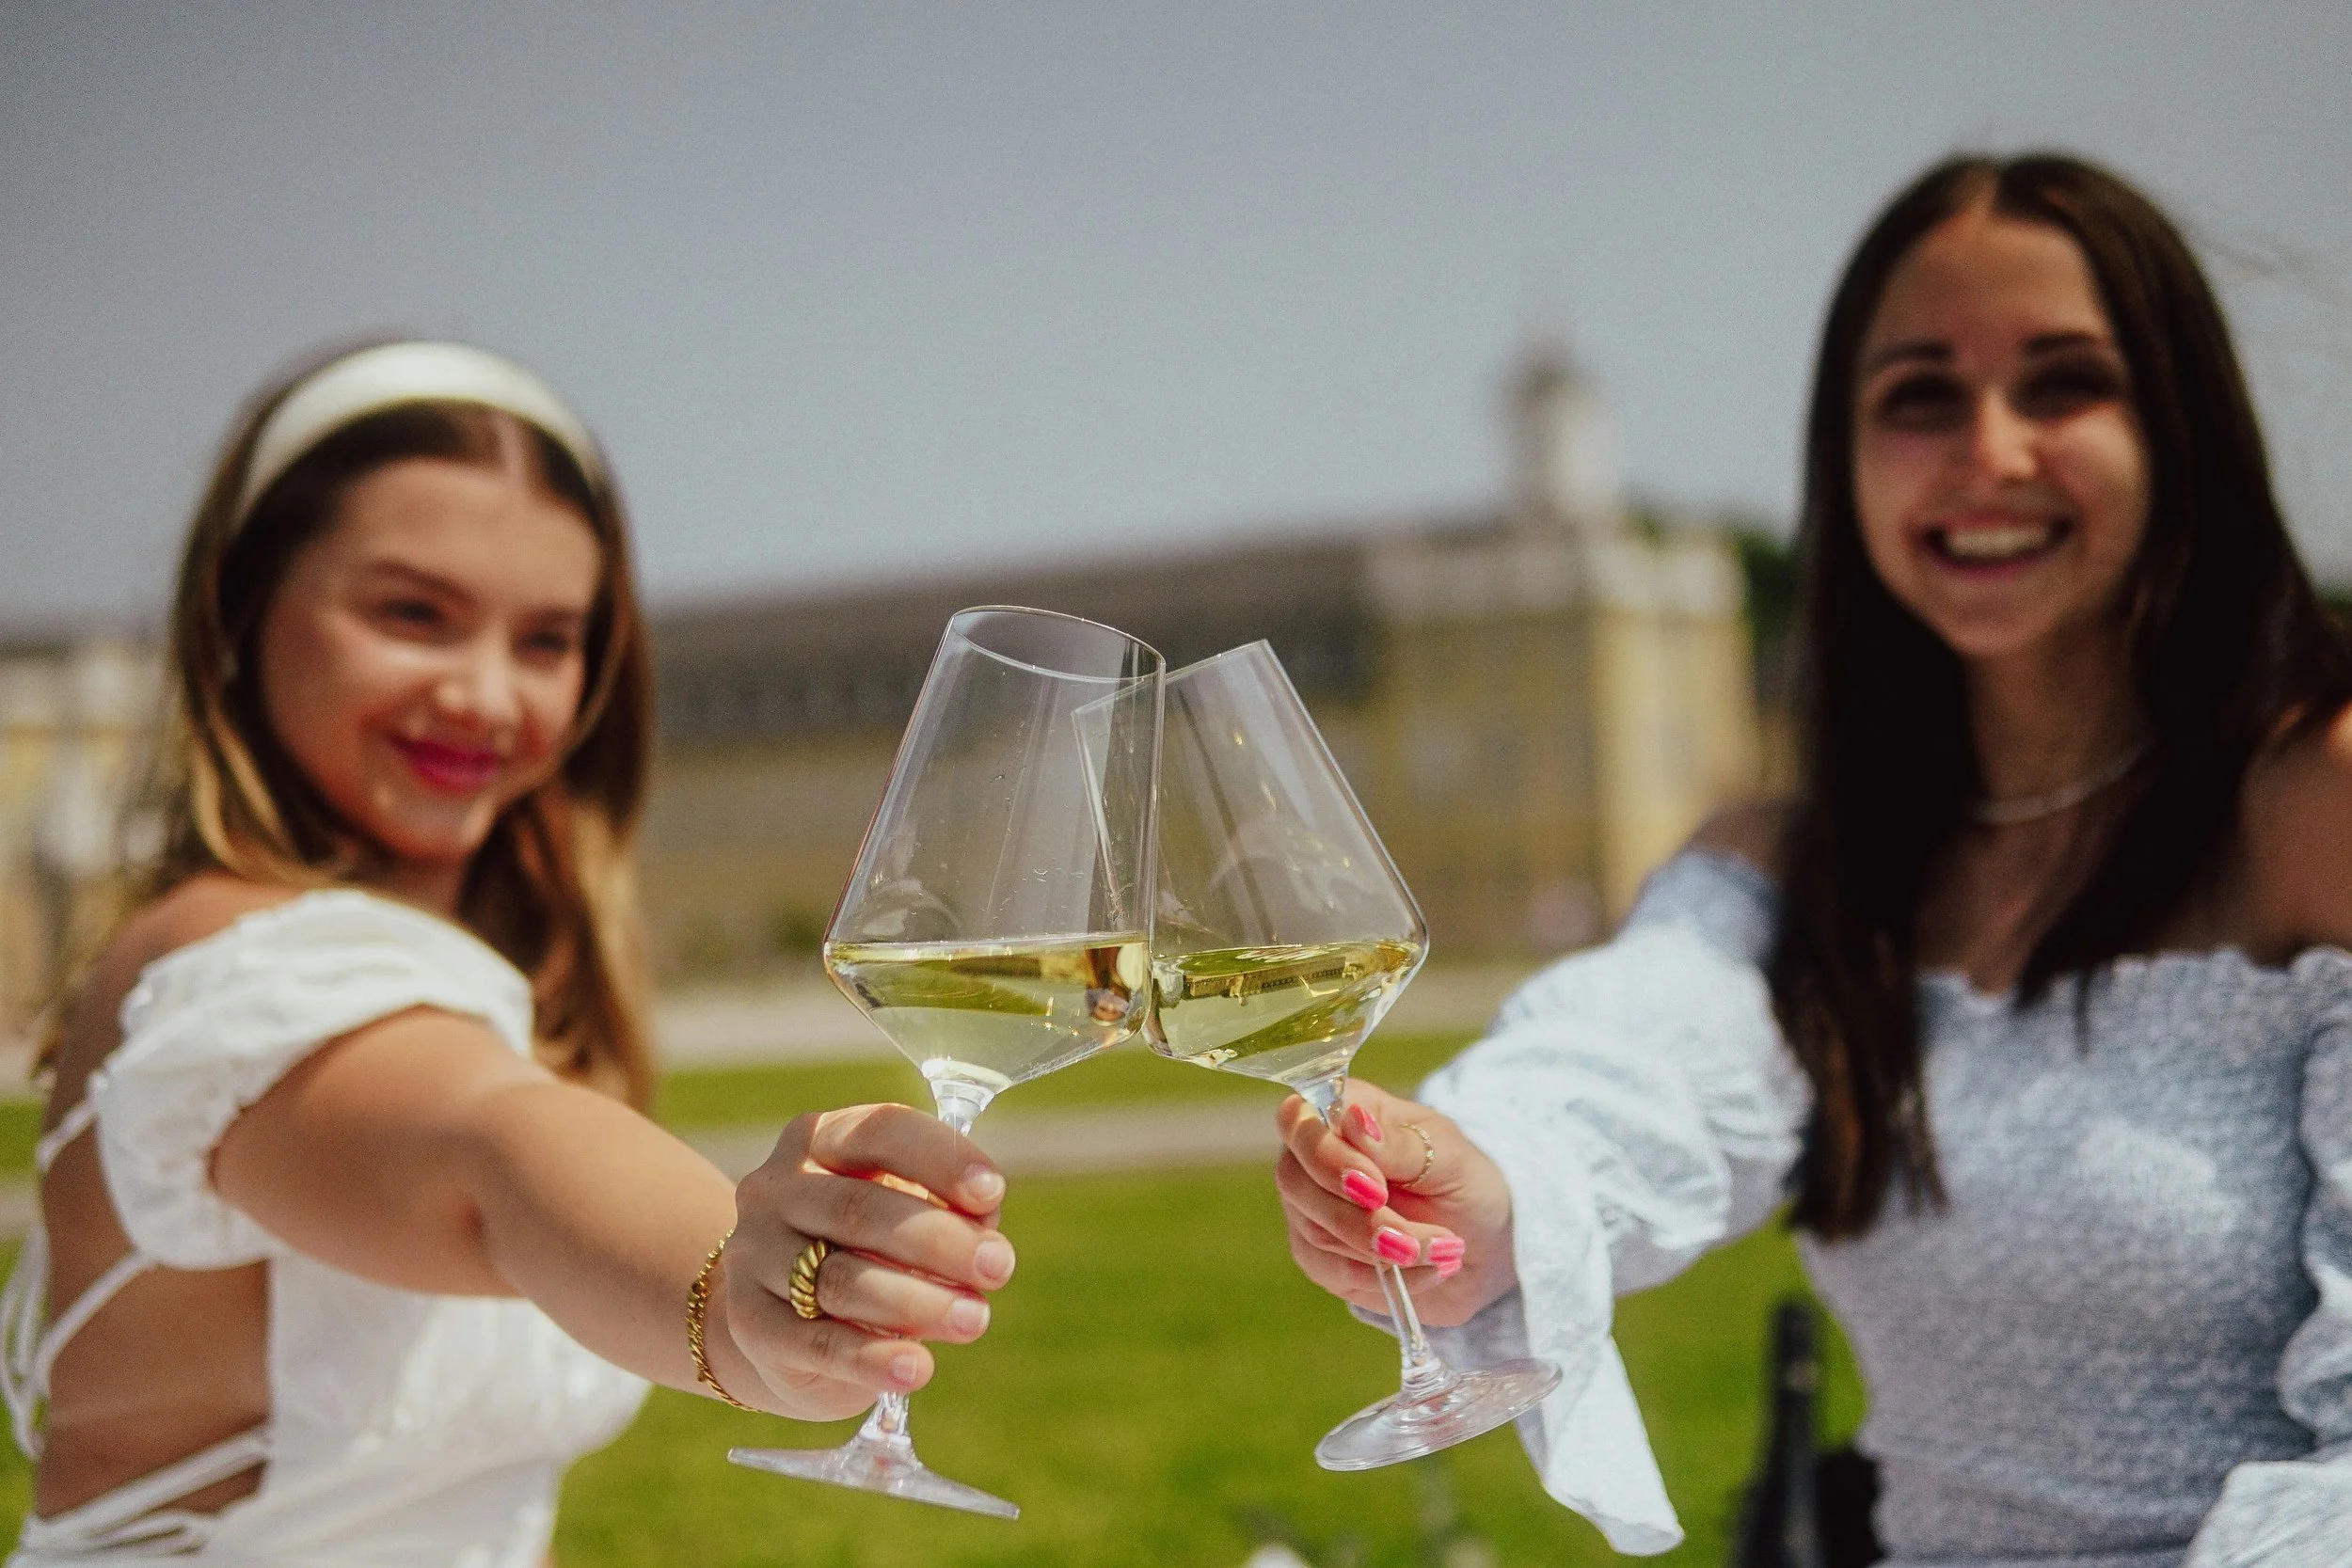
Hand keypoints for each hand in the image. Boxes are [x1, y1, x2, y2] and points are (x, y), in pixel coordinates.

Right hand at [714, 1104, 1014, 1420]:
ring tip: (974, 1320)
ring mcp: (754, 1256)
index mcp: (818, 1140)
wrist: (776, 1320)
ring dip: (917, 1301)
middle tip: (998, 1267)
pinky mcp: (750, 1325)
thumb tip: (984, 1220)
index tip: (993, 1194)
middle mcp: (775, 1190)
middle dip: (940, 1240)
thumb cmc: (860, 1248)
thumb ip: (944, 1206)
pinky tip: (917, 1369)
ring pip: (841, 1279)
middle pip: (860, 1209)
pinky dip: (873, 1359)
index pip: (880, 1132)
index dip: (941, 1159)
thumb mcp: (900, 1210)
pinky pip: (818, 1343)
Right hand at [1275, 1081, 1516, 1328]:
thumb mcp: (1450, 1158)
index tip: (1376, 1187)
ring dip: (1382, 1250)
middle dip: (1357, 1217)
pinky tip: (1430, 1271)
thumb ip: (1401, 1144)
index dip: (1324, 1154)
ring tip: (1442, 1250)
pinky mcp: (1320, 1258)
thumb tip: (1355, 1120)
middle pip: (1295, 1181)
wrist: (1481, 1242)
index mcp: (1343, 1112)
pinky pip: (1334, 1273)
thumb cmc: (1463, 1183)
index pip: (1298, 1119)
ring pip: (1317, 1232)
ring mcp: (1311, 1209)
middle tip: (1411, 1239)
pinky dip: (1385, 1277)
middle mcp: (1314, 1157)